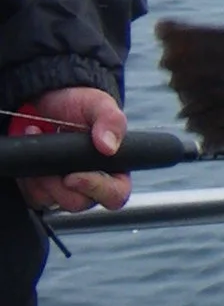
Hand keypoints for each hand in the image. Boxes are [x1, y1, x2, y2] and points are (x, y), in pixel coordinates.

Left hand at [13, 86, 130, 214]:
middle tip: (51, 154)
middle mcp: (92, 185)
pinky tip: (32, 154)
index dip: (96, 189)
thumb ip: (111, 121)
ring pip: (53, 201)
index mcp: (114, 170)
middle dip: (58, 181)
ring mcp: (66, 190)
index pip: (114, 195)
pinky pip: (34, 196)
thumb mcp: (98, 104)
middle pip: (79, 202)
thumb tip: (109, 147)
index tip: (73, 176)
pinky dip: (27, 177)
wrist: (49, 102)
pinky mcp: (44, 190)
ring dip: (41, 175)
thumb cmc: (79, 105)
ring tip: (40, 140)